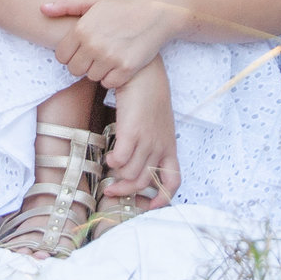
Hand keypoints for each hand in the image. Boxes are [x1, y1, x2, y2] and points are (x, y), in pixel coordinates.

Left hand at [44, 0, 184, 90]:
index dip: (71, 54)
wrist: (155, 15)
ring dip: (98, 70)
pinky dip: (112, 77)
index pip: (61, 57)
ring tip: (109, 55)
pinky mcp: (125, 69)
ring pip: (91, 77)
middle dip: (83, 63)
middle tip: (97, 52)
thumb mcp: (93, 1)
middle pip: (74, 70)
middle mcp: (93, 44)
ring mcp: (110, 58)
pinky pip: (108, 84)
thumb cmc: (121, 8)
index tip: (82, 48)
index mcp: (82, 29)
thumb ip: (66, 5)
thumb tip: (41, 9)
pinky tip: (119, 63)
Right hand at [102, 61, 180, 207]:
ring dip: (116, 177)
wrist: (144, 73)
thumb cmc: (149, 96)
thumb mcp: (158, 123)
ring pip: (131, 174)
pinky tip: (107, 156)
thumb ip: (152, 141)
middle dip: (126, 191)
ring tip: (108, 169)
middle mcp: (160, 146)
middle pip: (144, 182)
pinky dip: (112, 163)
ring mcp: (147, 140)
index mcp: (169, 146)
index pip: (173, 181)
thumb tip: (136, 160)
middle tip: (111, 191)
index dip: (162, 198)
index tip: (149, 205)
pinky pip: (120, 160)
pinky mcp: (132, 132)